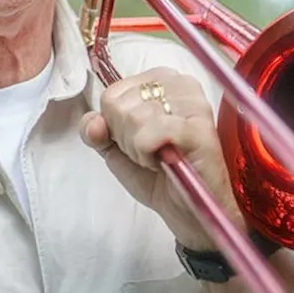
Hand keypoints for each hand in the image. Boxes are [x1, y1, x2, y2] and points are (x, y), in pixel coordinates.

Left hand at [79, 66, 244, 249]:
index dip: (115, 125)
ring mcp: (194, 104)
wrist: (188, 212)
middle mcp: (181, 84)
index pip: (111, 94)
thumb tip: (92, 122)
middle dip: (126, 138)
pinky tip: (166, 162)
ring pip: (135, 116)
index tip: (138, 140)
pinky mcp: (201, 128)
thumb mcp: (116, 150)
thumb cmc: (158, 177)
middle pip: (120, 105)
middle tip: (151, 152)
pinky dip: (149, 153)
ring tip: (159, 158)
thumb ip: (97, 131)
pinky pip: (153, 132)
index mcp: (161, 79)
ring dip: (138, 149)